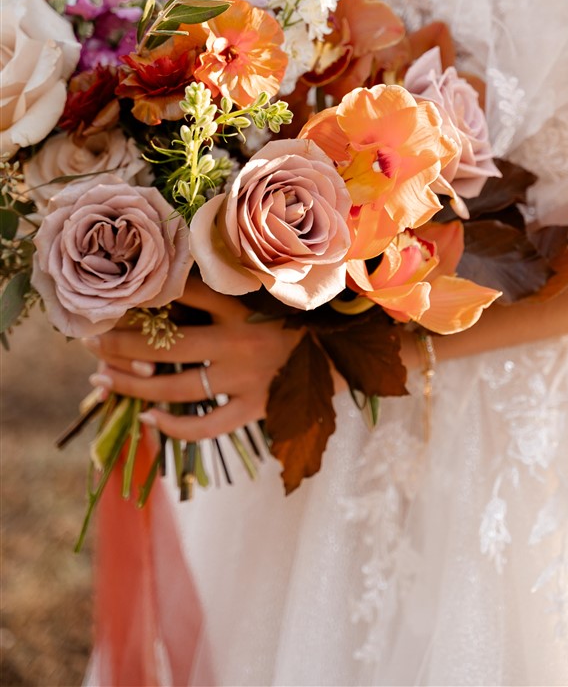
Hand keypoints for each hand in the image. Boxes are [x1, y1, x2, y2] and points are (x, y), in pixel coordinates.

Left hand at [82, 277, 302, 440]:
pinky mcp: (254, 409)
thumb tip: (178, 273)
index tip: (114, 295)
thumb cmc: (301, 316)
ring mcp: (245, 379)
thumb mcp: (270, 289)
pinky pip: (205, 425)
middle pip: (165, 344)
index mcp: (244, 305)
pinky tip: (148, 419)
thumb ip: (229, 283)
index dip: (147, 293)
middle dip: (119, 342)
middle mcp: (240, 340)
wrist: (346, 353)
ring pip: (174, 386)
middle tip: (88, 341)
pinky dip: (173, 426)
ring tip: (100, 381)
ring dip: (131, 384)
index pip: (186, 293)